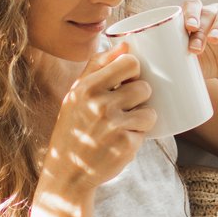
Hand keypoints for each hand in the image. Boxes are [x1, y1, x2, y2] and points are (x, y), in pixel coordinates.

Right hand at [42, 45, 152, 195]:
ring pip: (150, 111)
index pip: (129, 62)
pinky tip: (120, 142)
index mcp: (87, 87)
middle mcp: (100, 105)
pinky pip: (146, 132)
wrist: (67, 172)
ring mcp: (114, 126)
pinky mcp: (126, 145)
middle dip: (140, 97)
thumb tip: (125, 44)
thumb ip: (98, 66)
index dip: (134, 70)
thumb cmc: (73, 128)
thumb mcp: (76, 95)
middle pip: (144, 87)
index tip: (127, 80)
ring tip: (125, 125)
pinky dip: (138, 137)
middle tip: (126, 107)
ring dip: (143, 118)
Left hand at [181, 0, 217, 84]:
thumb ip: (180, 58)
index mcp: (200, 15)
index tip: (188, 28)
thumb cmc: (208, 61)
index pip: (193, 5)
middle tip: (196, 47)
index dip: (190, 13)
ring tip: (214, 40)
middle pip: (207, 12)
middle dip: (201, 29)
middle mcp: (216, 11)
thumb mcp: (194, 61)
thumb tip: (163, 67)